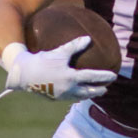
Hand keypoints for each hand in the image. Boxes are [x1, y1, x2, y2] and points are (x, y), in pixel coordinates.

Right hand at [0, 38, 116, 100]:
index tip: (113, 76)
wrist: (23, 74)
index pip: (92, 77)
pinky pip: (69, 97)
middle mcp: (68, 89)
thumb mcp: (59, 52)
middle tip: (106, 89)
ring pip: (78, 97)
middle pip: (88, 92)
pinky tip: (76, 92)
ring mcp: (61, 96)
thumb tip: (88, 39)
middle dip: (98, 91)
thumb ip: (74, 46)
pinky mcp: (54, 98)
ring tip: (92, 92)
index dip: (104, 76)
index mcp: (71, 78)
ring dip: (87, 94)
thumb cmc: (42, 60)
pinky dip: (76, 95)